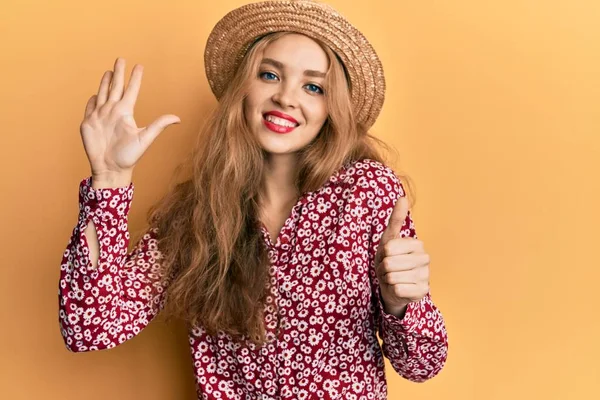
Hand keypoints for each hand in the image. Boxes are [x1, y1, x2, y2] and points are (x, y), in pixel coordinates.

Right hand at [80, 57, 180, 179]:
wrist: (110, 168)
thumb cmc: (129, 157)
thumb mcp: (145, 139)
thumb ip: (159, 126)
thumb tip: (178, 118)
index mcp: (126, 113)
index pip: (131, 91)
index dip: (135, 79)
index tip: (139, 66)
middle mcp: (113, 111)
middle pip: (116, 87)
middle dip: (118, 73)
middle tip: (121, 59)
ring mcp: (100, 116)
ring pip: (103, 94)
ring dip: (105, 82)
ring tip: (109, 71)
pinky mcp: (88, 123)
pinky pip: (90, 108)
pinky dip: (92, 101)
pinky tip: (94, 95)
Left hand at [374, 195, 429, 316]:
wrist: (392, 285)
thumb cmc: (390, 259)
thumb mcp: (389, 238)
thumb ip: (396, 219)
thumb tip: (403, 197)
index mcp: (418, 244)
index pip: (389, 248)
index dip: (382, 254)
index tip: (388, 256)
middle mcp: (425, 259)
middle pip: (390, 263)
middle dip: (383, 268)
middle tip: (389, 269)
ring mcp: (425, 276)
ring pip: (393, 276)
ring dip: (387, 279)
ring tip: (392, 277)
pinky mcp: (422, 292)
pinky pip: (398, 289)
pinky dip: (392, 289)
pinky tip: (398, 288)